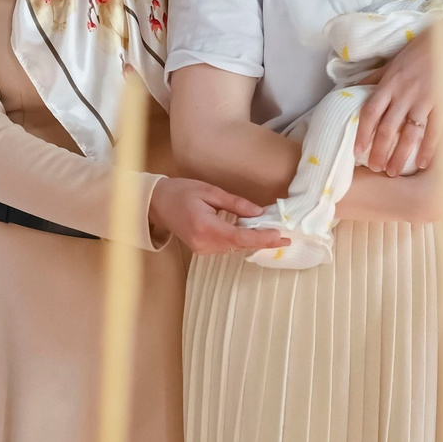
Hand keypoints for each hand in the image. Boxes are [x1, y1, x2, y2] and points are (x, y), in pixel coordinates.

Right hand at [148, 176, 284, 254]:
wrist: (156, 204)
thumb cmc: (181, 192)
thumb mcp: (210, 192)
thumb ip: (235, 204)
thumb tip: (258, 213)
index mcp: (206, 227)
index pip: (240, 238)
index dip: (262, 238)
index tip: (280, 236)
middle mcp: (204, 243)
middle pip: (240, 246)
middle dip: (263, 241)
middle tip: (286, 238)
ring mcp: (202, 249)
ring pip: (234, 248)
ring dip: (253, 242)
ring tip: (274, 235)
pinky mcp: (202, 249)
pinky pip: (226, 247)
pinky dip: (241, 241)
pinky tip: (253, 235)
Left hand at [358, 24, 442, 176]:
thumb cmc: (423, 50)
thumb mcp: (395, 61)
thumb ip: (375, 77)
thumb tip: (353, 87)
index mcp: (389, 82)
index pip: (370, 112)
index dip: (362, 133)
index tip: (357, 151)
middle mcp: (404, 92)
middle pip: (387, 128)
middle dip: (379, 151)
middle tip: (375, 169)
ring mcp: (424, 98)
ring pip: (408, 134)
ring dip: (400, 155)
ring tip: (393, 172)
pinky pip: (434, 130)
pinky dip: (428, 149)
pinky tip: (423, 163)